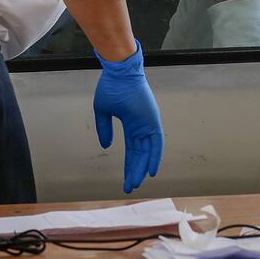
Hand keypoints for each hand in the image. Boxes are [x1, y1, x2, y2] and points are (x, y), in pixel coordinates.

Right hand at [93, 42, 163, 192]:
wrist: (118, 71)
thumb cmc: (111, 86)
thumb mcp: (103, 111)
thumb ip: (105, 129)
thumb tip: (106, 146)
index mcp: (132, 124)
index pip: (132, 150)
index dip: (129, 165)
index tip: (125, 181)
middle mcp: (143, 125)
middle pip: (140, 154)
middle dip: (135, 171)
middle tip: (130, 188)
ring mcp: (149, 123)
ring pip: (148, 151)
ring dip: (142, 167)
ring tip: (135, 183)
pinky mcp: (153, 119)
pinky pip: (157, 141)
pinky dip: (155, 156)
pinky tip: (151, 170)